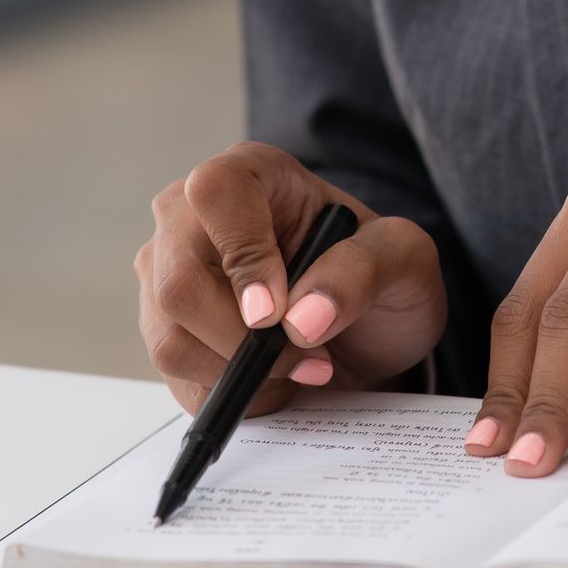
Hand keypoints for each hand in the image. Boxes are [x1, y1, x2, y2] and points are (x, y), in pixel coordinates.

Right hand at [136, 141, 447, 414]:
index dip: (242, 256)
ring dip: (243, 373)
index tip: (276, 313)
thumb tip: (300, 318)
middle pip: (178, 282)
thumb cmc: (379, 277)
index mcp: (252, 173)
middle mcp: (192, 217)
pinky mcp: (163, 329)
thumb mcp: (404, 259)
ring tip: (301, 363)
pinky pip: (176, 379)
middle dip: (245, 339)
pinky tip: (274, 380)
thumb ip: (363, 270)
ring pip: (170, 340)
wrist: (365, 330)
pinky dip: (232, 394)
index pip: (215, 194)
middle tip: (309, 355)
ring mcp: (168, 274)